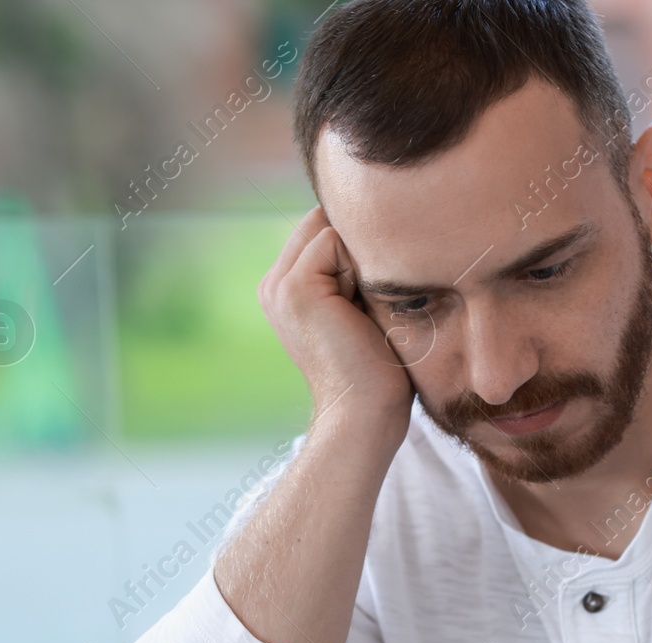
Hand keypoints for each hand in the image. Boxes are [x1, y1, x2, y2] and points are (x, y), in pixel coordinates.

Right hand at [257, 206, 415, 443]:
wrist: (364, 412)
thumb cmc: (378, 369)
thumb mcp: (363, 307)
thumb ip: (353, 269)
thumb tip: (376, 227)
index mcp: (286, 288)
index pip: (323, 229)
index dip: (358, 250)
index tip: (368, 300)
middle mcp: (274, 283)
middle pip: (325, 221)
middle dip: (358, 251)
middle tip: (365, 307)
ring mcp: (279, 284)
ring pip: (330, 228)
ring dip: (360, 261)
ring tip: (360, 311)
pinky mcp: (295, 286)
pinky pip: (333, 239)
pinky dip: (358, 269)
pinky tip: (358, 311)